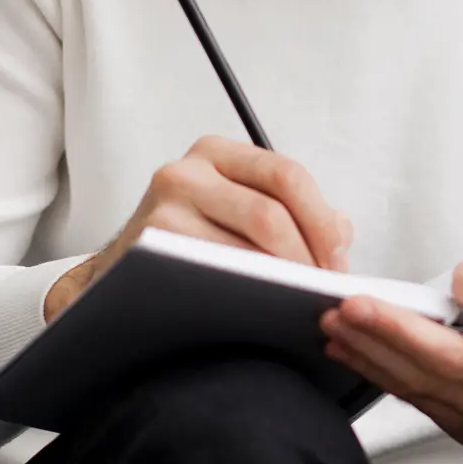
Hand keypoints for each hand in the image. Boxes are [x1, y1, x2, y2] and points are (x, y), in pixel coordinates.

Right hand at [44, 135, 352, 322]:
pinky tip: (262, 311)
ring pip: (245, 248)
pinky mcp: (150, 248)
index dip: (321, 223)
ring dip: (282, 282)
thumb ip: (292, 213)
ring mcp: (163, 207)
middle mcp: (186, 171)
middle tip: (322, 292)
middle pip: (271, 213)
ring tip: (300, 304)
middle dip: (307, 258)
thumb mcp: (236, 211)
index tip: (338, 263)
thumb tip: (341, 236)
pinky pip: (215, 275)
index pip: (287, 175)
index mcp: (217, 152)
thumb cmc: (192, 245)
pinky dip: (247, 296)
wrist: (121, 278)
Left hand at [319, 211, 462, 456]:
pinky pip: (410, 397)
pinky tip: (344, 345)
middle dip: (397, 332)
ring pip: (422, 382)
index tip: (461, 272)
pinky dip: (374, 370)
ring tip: (335, 320)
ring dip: (372, 351)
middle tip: (351, 304)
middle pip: (451, 359)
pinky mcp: (457, 423)